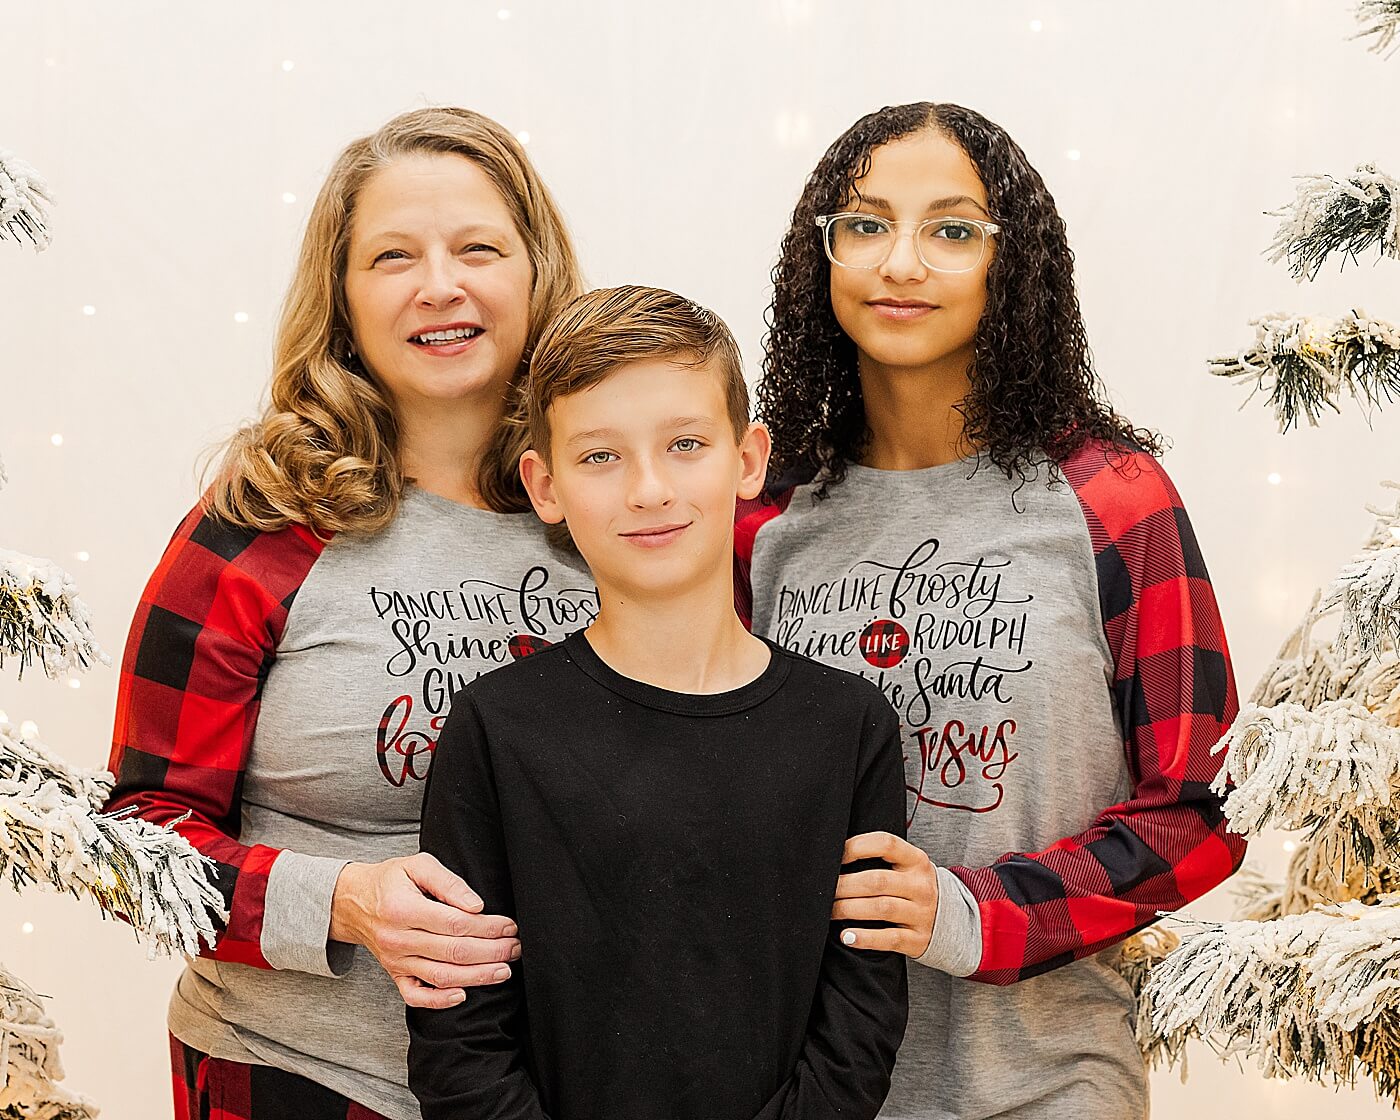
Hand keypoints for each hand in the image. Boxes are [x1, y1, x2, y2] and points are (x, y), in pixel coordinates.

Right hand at [330, 853, 520, 1008]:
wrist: (353, 902)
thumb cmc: (390, 880)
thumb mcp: (417, 865)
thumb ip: (448, 882)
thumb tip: (476, 905)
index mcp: (404, 909)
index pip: (455, 924)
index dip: (488, 927)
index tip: (510, 926)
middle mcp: (398, 940)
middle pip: (454, 952)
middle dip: (492, 952)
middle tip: (516, 948)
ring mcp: (396, 962)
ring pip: (441, 976)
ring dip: (477, 977)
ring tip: (504, 971)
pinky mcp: (395, 975)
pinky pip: (416, 997)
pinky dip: (439, 1001)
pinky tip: (463, 995)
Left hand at [831, 831, 938, 957]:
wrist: (953, 922)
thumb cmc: (915, 890)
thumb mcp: (908, 868)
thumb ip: (883, 860)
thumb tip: (837, 857)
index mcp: (916, 861)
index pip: (886, 844)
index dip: (857, 847)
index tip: (835, 856)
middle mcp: (920, 885)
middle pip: (876, 881)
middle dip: (844, 886)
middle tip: (825, 891)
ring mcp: (921, 913)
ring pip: (880, 908)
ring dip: (849, 909)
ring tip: (830, 911)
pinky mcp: (917, 939)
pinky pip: (889, 938)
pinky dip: (865, 938)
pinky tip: (847, 936)